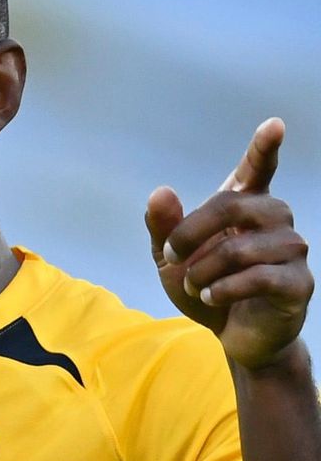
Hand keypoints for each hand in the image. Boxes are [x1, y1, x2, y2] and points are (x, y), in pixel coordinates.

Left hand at [145, 118, 312, 369]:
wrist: (231, 335)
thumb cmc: (205, 287)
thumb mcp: (172, 260)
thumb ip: (164, 228)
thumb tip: (161, 192)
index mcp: (246, 207)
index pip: (257, 170)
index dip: (264, 148)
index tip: (273, 124)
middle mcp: (275, 220)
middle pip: (234, 206)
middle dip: (191, 233)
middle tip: (172, 257)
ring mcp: (292, 251)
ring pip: (241, 248)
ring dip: (204, 271)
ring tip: (195, 287)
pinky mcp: (299, 284)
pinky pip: (259, 277)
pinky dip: (224, 289)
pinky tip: (212, 297)